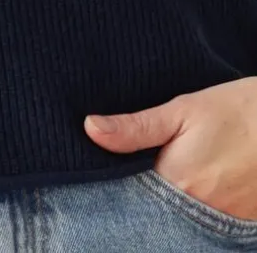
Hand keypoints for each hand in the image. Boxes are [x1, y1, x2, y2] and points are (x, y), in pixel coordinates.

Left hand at [83, 76, 256, 221]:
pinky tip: (193, 188)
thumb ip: (136, 127)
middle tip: (139, 176)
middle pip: (157, 215)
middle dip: (144, 200)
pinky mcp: (244, 221)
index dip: (116, 191)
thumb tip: (90, 128)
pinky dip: (196, 209)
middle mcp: (200, 211)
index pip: (132, 202)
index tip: (104, 178)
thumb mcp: (182, 110)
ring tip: (168, 178)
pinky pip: (209, 223)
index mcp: (177, 182)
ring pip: (183, 220)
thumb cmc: (236, 109)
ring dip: (170, 206)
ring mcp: (225, 221)